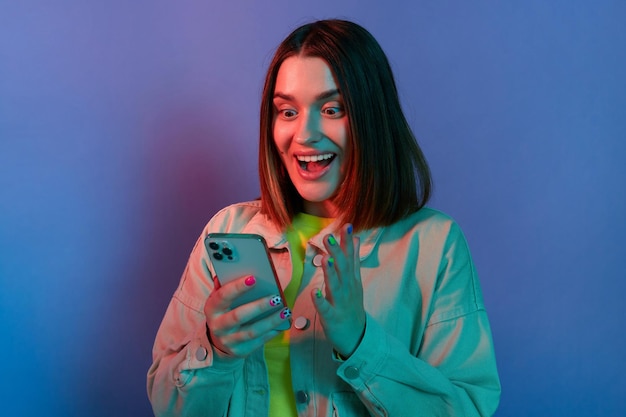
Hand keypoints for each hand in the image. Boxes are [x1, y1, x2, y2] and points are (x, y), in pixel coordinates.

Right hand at [204, 275, 289, 357]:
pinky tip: (283, 322)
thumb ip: (225, 284)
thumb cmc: (224, 312)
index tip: (253, 278)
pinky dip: (272, 332)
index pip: (222, 296)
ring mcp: (229, 340)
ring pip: (252, 331)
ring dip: (271, 321)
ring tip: (286, 311)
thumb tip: (230, 265)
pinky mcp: (240, 351)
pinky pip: (259, 341)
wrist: (219, 342)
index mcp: (212, 308)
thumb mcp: (220, 298)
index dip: (237, 287)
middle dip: (259, 306)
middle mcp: (218, 325)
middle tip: (276, 297)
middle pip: (239, 316)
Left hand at [311, 224, 365, 356]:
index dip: (347, 243)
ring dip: (330, 273)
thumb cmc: (351, 306)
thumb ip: (353, 260)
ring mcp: (340, 303)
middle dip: (336, 253)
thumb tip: (355, 238)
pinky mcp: (332, 317)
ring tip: (325, 259)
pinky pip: (325, 309)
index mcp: (352, 279)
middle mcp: (347, 289)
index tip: (346, 226)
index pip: (350, 258)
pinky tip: (315, 293)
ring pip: (335, 286)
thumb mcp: (355, 281)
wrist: (357, 336)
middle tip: (328, 237)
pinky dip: (321, 301)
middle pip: (342, 269)